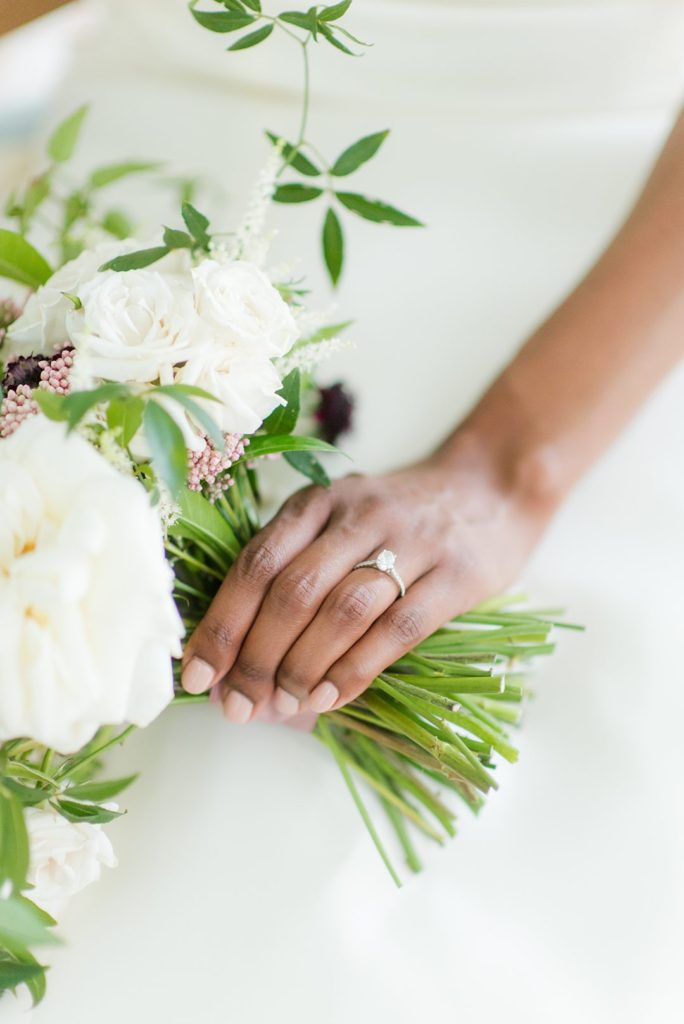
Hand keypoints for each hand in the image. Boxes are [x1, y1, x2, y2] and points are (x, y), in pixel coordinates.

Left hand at [181, 437, 551, 721]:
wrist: (490, 488)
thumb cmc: (399, 519)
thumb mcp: (341, 521)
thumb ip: (297, 572)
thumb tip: (240, 659)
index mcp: (319, 502)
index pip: (256, 563)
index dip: (222, 623)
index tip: (196, 675)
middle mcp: (359, 515)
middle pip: (293, 590)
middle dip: (256, 656)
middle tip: (239, 704)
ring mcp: (411, 542)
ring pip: (342, 610)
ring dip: (303, 666)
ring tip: (284, 705)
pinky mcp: (456, 574)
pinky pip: (398, 628)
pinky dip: (358, 669)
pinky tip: (332, 697)